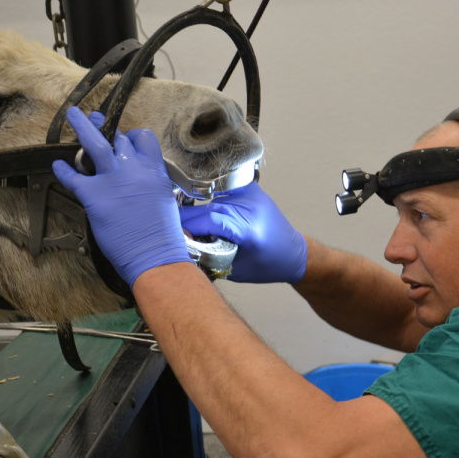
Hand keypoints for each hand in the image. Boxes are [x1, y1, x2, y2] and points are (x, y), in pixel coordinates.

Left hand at [52, 106, 189, 287]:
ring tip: (74, 115)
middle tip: (97, 121)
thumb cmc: (163, 234)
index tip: (127, 141)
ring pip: (94, 143)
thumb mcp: (164, 198)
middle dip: (106, 129)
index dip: (132, 137)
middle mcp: (133, 170)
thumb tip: (141, 178)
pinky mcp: (93, 196)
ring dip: (82, 125)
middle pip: (117, 138)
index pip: (143, 138)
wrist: (155, 254)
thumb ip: (151, 182)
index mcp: (154, 170)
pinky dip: (63, 170)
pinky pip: (73, 176)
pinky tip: (58, 166)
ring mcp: (112, 181)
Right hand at [179, 182, 306, 282]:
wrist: (293, 252)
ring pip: (209, 200)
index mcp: (250, 227)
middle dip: (184, 220)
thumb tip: (180, 248)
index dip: (186, 227)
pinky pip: (218, 192)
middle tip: (165, 231)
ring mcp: (250, 194)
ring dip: (193, 212)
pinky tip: (197, 214)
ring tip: (182, 226)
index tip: (170, 235)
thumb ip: (209, 257)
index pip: (210, 219)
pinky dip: (205, 203)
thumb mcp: (236, 269)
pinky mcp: (248, 188)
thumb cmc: (270, 265)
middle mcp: (251, 206)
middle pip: (207, 208)